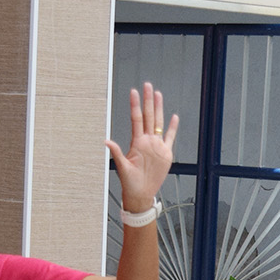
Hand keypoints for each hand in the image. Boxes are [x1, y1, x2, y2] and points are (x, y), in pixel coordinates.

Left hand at [107, 83, 177, 214]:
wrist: (141, 193)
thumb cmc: (130, 182)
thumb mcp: (122, 167)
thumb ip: (116, 153)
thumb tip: (106, 141)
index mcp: (137, 142)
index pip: (136, 119)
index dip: (135, 105)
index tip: (133, 92)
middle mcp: (147, 141)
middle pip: (148, 116)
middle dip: (148, 101)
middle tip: (148, 85)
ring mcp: (157, 146)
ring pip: (158, 122)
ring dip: (159, 109)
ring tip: (158, 95)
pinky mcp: (165, 153)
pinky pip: (170, 137)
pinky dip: (172, 128)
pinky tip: (174, 117)